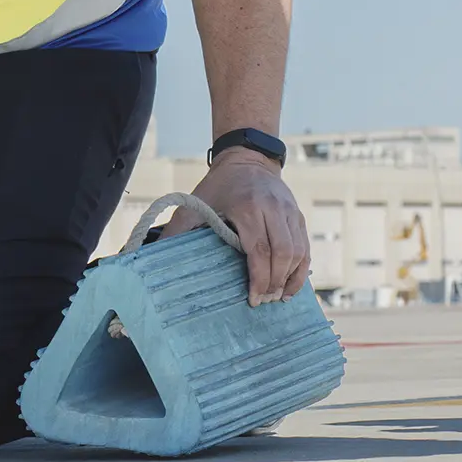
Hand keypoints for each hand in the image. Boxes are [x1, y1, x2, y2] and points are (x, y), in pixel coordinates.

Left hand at [163, 150, 309, 304]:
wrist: (246, 160)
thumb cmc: (218, 186)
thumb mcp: (195, 203)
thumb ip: (178, 229)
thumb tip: (156, 254)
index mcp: (249, 207)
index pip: (259, 249)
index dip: (259, 278)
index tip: (253, 299)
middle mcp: (274, 209)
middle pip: (282, 253)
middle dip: (275, 282)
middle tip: (265, 301)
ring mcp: (290, 212)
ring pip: (298, 251)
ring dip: (291, 278)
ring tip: (279, 297)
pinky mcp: (299, 216)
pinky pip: (305, 246)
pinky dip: (301, 267)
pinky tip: (293, 283)